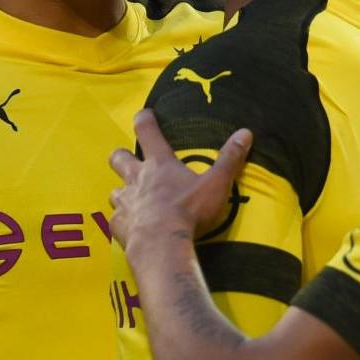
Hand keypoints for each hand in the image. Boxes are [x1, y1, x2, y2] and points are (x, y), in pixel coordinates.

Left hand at [108, 110, 251, 254]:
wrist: (161, 244)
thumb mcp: (216, 184)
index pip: (147, 131)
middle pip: (119, 158)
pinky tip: (131, 227)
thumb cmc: (188, 211)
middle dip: (122, 156)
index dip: (145, 120)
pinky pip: (116, 219)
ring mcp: (124, 202)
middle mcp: (136, 178)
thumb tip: (245, 133)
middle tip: (129, 160)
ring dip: (122, 192)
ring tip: (133, 200)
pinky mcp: (118, 225)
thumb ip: (229, 159)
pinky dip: (122, 221)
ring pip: (114, 190)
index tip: (145, 115)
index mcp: (160, 165)